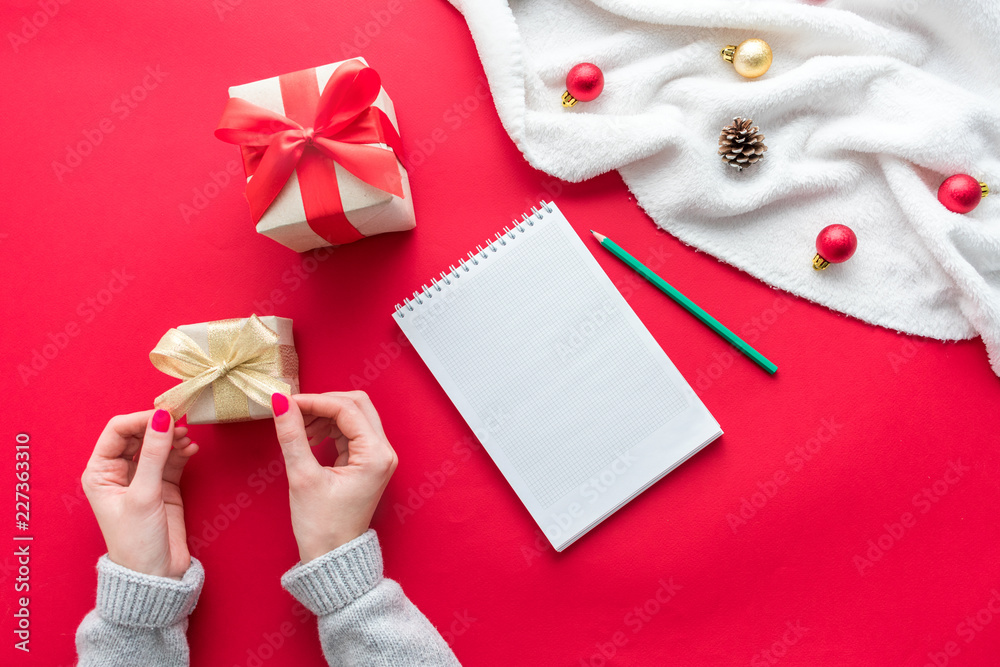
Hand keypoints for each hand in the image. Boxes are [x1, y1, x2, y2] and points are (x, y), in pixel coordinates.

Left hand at [82, 409, 198, 578]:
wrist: (155, 575)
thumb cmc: (137, 540)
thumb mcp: (145, 495)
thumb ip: (155, 454)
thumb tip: (163, 417)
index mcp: (100, 472)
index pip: (118, 431)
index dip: (141, 419)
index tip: (166, 415)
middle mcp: (118, 471)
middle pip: (139, 434)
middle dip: (159, 426)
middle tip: (181, 423)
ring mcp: (142, 478)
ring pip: (157, 444)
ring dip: (172, 438)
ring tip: (187, 440)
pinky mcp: (163, 485)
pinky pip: (172, 458)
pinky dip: (182, 451)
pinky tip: (191, 450)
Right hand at [271, 391, 397, 562]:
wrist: (332, 558)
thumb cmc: (321, 527)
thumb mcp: (303, 478)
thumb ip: (292, 436)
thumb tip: (281, 403)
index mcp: (375, 455)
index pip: (347, 409)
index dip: (314, 401)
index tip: (286, 403)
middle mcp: (384, 452)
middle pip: (356, 405)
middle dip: (323, 404)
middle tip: (292, 411)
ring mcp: (378, 457)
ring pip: (354, 416)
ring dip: (325, 415)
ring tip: (298, 429)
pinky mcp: (367, 462)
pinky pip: (351, 432)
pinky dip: (329, 428)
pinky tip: (308, 437)